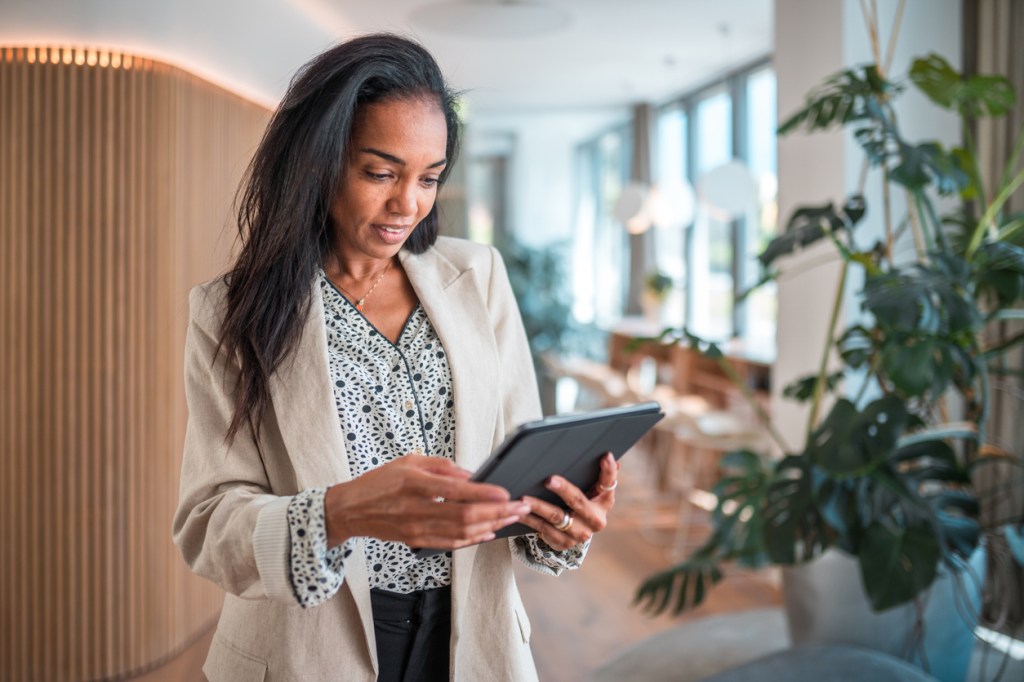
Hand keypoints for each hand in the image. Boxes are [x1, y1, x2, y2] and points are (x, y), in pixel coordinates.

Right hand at [324, 455, 531, 549]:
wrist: (350, 510)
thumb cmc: (380, 482)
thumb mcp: (408, 461)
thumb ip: (441, 467)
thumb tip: (471, 476)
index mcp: (414, 483)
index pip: (455, 491)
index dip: (484, 494)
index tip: (506, 492)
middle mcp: (416, 508)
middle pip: (464, 515)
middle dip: (497, 512)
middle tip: (520, 507)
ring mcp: (416, 529)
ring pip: (461, 532)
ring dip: (491, 526)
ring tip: (512, 518)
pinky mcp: (416, 541)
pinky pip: (450, 544)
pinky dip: (473, 539)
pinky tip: (489, 532)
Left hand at [517, 452, 619, 550]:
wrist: (575, 531)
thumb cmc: (583, 501)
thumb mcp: (593, 489)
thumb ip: (600, 475)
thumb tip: (611, 457)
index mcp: (604, 501)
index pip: (609, 483)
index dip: (609, 470)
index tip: (605, 456)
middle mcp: (595, 519)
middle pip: (578, 501)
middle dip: (563, 490)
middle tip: (549, 480)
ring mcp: (579, 533)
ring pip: (556, 517)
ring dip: (538, 507)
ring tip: (524, 498)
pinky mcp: (563, 542)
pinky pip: (542, 529)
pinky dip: (529, 519)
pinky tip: (517, 511)